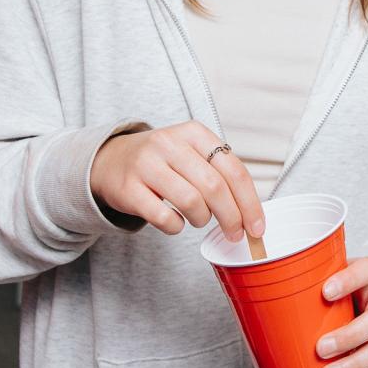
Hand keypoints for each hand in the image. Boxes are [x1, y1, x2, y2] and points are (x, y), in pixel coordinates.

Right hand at [88, 122, 263, 238]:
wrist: (110, 161)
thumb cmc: (163, 162)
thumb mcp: (191, 153)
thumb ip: (220, 174)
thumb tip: (252, 215)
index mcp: (193, 133)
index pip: (233, 170)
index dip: (250, 203)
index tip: (257, 227)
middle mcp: (170, 144)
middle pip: (215, 188)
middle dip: (231, 218)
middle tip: (235, 234)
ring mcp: (146, 165)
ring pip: (191, 202)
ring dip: (202, 220)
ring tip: (199, 219)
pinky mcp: (129, 189)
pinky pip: (164, 217)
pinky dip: (176, 226)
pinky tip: (176, 221)